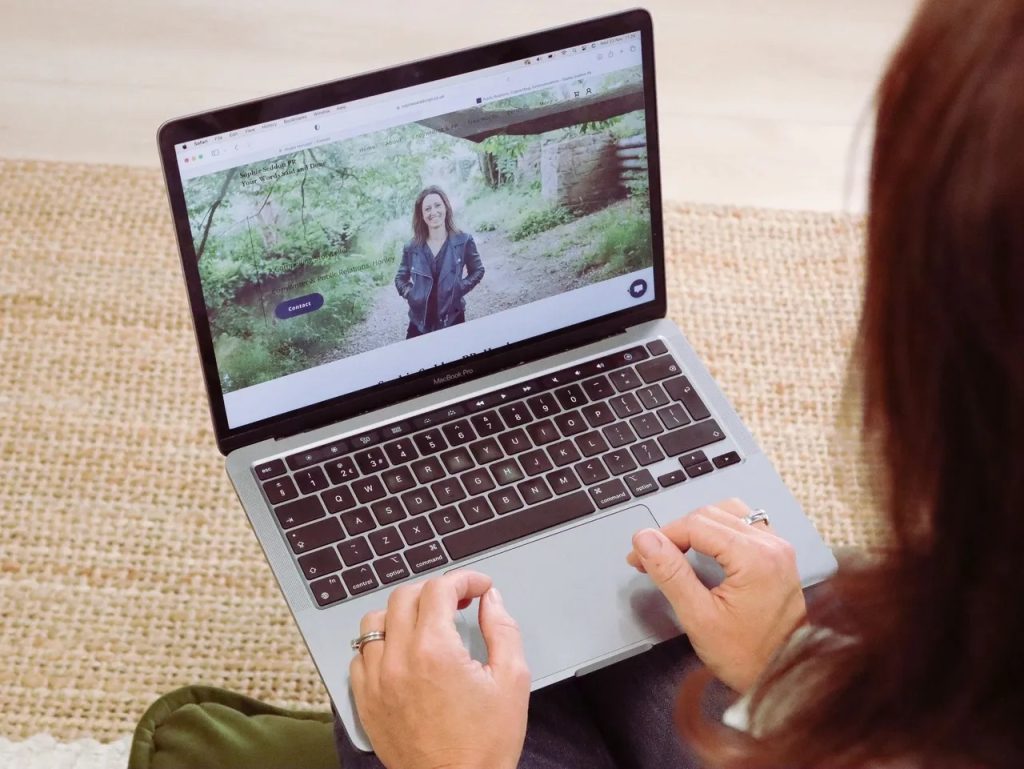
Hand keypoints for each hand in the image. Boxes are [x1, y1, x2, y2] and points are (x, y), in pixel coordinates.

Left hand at [350, 571, 530, 768]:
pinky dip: (379, 645)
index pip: (439, 588)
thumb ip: (503, 630)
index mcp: (435, 651)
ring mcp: (376, 681)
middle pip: (404, 596)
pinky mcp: (365, 701)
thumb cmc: (485, 745)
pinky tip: (401, 652)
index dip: (463, 579)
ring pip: (374, 620)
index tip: (478, 586)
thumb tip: (491, 600)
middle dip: (434, 590)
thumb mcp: (512, 681)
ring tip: (426, 623)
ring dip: (402, 613)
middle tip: (458, 601)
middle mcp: (398, 660)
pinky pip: (360, 656)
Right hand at [626, 498, 805, 691]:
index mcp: (755, 557)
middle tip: (650, 557)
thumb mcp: (699, 618)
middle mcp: (771, 546)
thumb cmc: (748, 657)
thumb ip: (670, 573)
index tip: (638, 555)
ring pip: (727, 513)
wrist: (784, 679)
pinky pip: (743, 525)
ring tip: (675, 550)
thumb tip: (645, 540)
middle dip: (675, 532)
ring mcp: (777, 549)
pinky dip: (718, 531)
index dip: (661, 536)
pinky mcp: (777, 557)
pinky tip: (704, 549)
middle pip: (710, 514)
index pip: (696, 525)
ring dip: (697, 527)